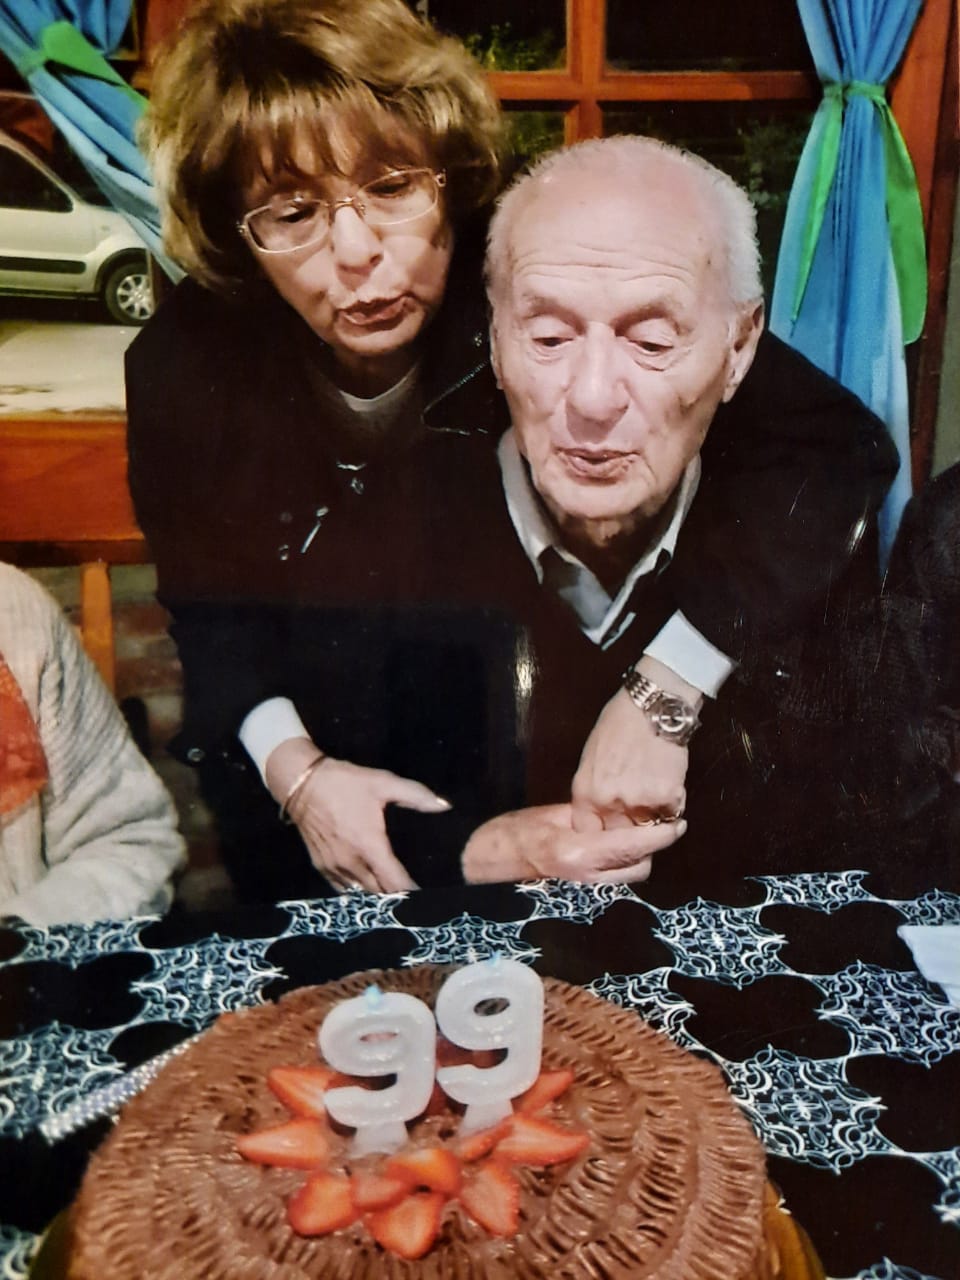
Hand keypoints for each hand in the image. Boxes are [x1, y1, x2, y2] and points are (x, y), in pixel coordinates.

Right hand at [265, 738, 448, 893]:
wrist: (302, 783)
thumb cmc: (345, 783)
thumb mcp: (383, 782)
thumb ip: (416, 795)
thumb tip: (445, 806)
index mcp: (369, 846)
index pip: (395, 882)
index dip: (413, 892)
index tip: (429, 895)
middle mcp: (351, 863)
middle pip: (380, 894)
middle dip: (398, 896)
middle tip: (416, 896)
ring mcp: (334, 868)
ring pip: (361, 894)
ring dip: (378, 896)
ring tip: (396, 895)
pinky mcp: (321, 867)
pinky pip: (344, 889)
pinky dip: (358, 891)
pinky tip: (370, 888)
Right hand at [462, 803, 683, 885]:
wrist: (486, 861)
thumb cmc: (515, 831)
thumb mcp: (554, 815)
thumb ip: (589, 818)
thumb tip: (621, 814)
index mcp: (580, 853)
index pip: (634, 846)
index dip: (660, 836)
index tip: (679, 824)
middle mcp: (587, 878)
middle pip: (639, 868)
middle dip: (650, 848)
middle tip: (654, 823)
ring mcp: (584, 891)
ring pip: (628, 876)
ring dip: (636, 857)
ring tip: (636, 833)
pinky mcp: (580, 894)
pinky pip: (612, 879)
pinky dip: (620, 864)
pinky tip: (615, 846)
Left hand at [572, 657, 700, 832]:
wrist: (653, 705)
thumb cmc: (620, 723)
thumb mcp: (591, 757)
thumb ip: (593, 789)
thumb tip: (598, 813)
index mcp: (586, 791)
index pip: (588, 833)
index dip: (602, 838)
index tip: (612, 838)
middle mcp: (609, 801)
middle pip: (620, 838)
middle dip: (630, 834)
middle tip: (640, 825)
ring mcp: (638, 801)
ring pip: (649, 829)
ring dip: (655, 820)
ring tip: (656, 793)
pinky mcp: (667, 796)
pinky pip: (672, 813)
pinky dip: (674, 804)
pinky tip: (670, 781)